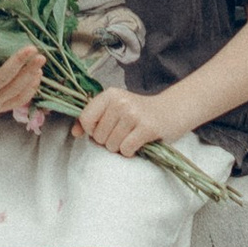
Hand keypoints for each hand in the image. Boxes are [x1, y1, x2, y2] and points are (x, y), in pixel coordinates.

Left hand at [76, 87, 190, 158]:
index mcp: (110, 94)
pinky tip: (138, 144)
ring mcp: (134, 114)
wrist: (172, 110)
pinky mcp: (147, 128)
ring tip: (131, 137)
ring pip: (111, 145)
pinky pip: (126, 149)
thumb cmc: (140, 112)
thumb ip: (93, 118)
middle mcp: (120, 102)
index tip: (104, 130)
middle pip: (98, 136)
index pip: (85, 118)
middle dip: (108, 141)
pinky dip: (130, 152)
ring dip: (120, 147)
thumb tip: (75, 133)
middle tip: (123, 134)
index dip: (92, 131)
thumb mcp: (115, 109)